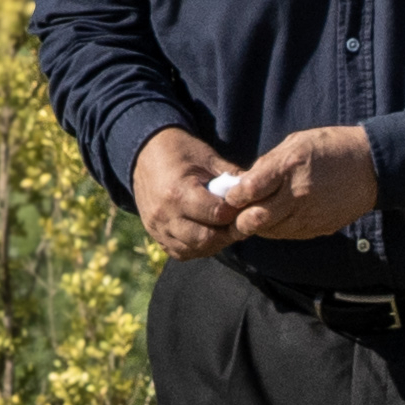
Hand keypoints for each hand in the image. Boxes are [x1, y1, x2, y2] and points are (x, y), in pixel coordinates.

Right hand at [131, 126, 247, 259]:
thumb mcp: (209, 157)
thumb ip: (233, 176)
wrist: (144, 155)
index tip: (248, 206)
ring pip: (194, 249)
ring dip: (215, 242)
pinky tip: (210, 233)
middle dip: (228, 233)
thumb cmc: (181, 152)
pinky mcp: (155, 236)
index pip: (217, 215)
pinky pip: (181, 252)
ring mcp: (157, 229)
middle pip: (206, 238)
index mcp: (178, 192)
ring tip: (227, 227)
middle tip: (242, 222)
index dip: (237, 213)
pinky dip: (198, 247)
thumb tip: (260, 189)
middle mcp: (165, 215)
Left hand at [224, 125, 378, 239]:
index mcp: (290, 166)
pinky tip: (281, 216)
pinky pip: (287, 235)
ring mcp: (308, 215)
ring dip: (258, 225)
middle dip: (239, 218)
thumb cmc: (332, 148)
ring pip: (268, 231)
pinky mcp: (317, 228)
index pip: (248, 191)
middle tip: (240, 210)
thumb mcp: (297, 142)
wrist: (372, 167)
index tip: (234, 193)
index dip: (234, 195)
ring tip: (260, 213)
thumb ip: (268, 163)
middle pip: (253, 220)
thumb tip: (244, 183)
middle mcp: (297, 194)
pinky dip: (277, 228)